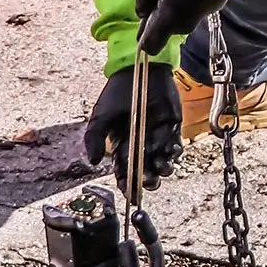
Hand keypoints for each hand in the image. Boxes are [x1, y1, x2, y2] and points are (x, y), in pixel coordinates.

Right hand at [83, 63, 182, 187]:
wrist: (138, 70)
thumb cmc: (117, 92)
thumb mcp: (101, 116)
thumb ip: (94, 138)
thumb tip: (91, 162)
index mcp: (122, 144)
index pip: (124, 169)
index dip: (128, 184)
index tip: (131, 196)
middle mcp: (140, 143)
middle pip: (145, 169)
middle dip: (148, 180)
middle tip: (149, 184)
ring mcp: (157, 136)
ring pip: (161, 160)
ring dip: (163, 168)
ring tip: (161, 169)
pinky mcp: (172, 126)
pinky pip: (175, 144)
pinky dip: (174, 150)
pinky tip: (171, 150)